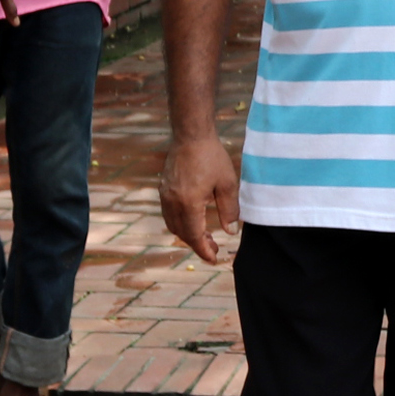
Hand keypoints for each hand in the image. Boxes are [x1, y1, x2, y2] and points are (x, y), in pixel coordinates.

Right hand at [161, 133, 241, 263]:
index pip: (194, 235)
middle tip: (213, 249)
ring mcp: (165, 196)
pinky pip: (169, 214)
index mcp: (188, 203)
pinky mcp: (164, 189)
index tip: (214, 259)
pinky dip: (180, 223)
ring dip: (188, 234)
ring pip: (173, 225)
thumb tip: (231, 232)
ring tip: (205, 237)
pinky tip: (193, 220)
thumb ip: (229, 210)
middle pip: (182, 233)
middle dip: (197, 244)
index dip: (204, 250)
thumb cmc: (212, 157)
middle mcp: (172, 203)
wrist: (191, 135)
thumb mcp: (228, 184)